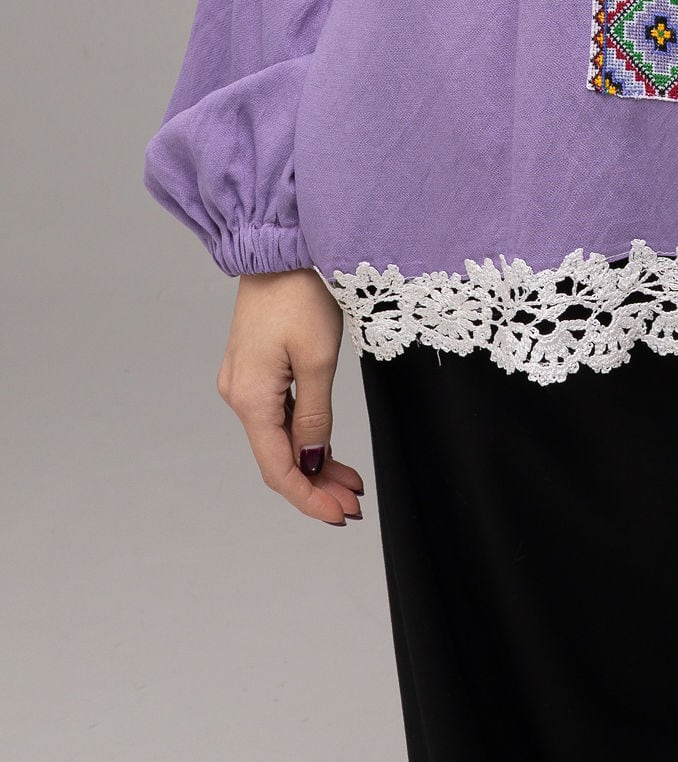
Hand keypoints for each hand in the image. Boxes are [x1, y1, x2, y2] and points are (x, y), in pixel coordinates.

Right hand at [217, 269, 363, 525]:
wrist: (278, 246)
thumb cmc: (300, 293)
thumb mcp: (318, 357)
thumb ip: (315, 415)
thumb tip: (312, 461)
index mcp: (251, 398)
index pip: (278, 469)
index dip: (309, 498)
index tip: (341, 515)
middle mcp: (240, 395)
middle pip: (278, 457)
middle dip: (316, 484)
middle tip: (353, 503)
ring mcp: (245, 381)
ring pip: (279, 437)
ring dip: (313, 461)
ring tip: (348, 482)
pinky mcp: (255, 367)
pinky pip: (278, 414)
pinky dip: (304, 434)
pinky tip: (327, 448)